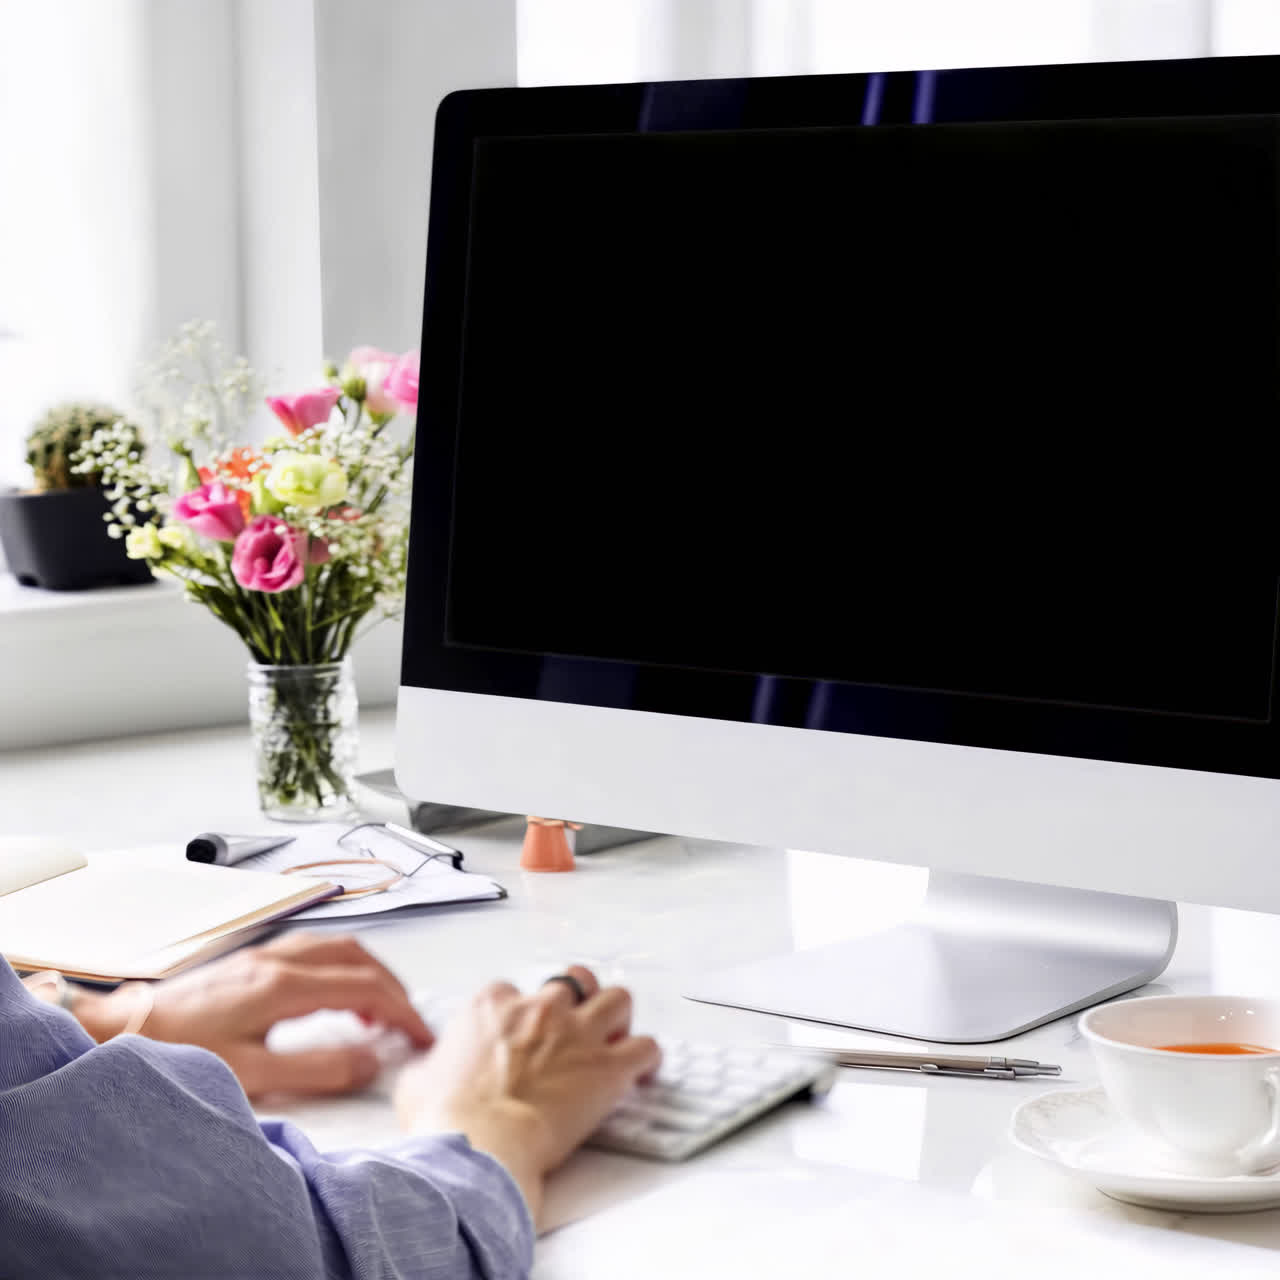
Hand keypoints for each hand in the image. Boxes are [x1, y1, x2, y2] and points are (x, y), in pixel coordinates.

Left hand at [75, 933, 432, 1097]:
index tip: (420, 1035)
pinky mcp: (253, 961)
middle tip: (409, 1021)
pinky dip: (343, 968)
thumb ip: (317, 1068)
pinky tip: (336, 994)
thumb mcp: (252, 1075)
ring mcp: (266, 955)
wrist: (123, 1031)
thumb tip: (369, 1061)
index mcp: (284, 985)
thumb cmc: (179, 1052)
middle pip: (359, 957)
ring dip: (370, 974)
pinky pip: (317, 950)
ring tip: (379, 1011)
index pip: (366, 987)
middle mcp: (279, 960)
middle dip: (393, 987)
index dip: (401, 1011)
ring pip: (339, 948)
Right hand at [393, 964, 659, 1222]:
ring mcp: (578, 1034)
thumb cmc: (446, 1120)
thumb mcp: (416, 1083)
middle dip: (577, 1000)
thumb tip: (425, 1073)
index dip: (519, 1016)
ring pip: (619, 998)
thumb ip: (429, 1065)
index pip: (514, 991)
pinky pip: (646, 1048)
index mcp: (493, 1004)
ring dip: (618, 1018)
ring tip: (613, 1039)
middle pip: (574, 981)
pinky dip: (646, 1059)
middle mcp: (540, 1008)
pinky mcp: (607, 1068)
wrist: (480, 1147)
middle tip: (575, 1028)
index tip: (520, 1039)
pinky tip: (639, 1073)